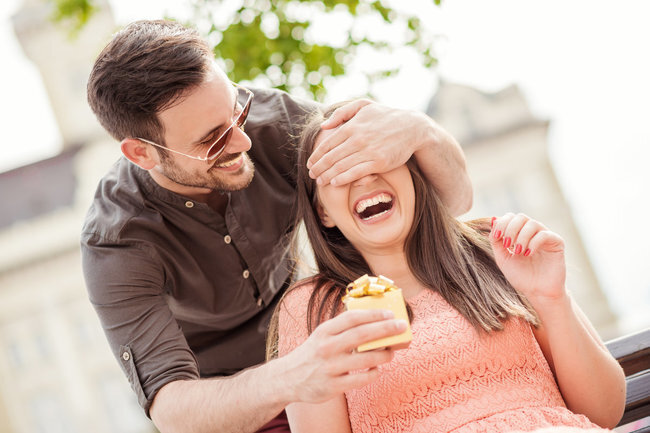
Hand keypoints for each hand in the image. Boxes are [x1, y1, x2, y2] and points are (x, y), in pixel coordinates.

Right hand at [279, 309, 405, 403]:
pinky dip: (373, 373)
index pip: (352, 317)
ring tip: (392, 352)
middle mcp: (326, 347)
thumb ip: (343, 328)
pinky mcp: (333, 386)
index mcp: (324, 331)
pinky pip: (361, 379)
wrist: (287, 378)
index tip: (390, 312)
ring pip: (365, 359)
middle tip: (402, 326)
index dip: (373, 314)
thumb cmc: (312, 353)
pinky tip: (377, 369)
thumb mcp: (322, 335)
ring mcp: (330, 367)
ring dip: (384, 354)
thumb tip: (374, 319)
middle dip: (386, 329)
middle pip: (362, 335)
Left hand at [307, 100, 423, 185]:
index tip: (310, 163)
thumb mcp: (363, 105)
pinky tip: (335, 182)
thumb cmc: (386, 116)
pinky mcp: (379, 163)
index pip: (327, 144)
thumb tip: (323, 125)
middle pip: (331, 157)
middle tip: (312, 175)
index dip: (316, 156)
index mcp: (351, 126)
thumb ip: (341, 113)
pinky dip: (343, 179)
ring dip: (327, 176)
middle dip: (318, 168)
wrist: (412, 127)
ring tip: (320, 181)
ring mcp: (368, 152)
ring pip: (341, 167)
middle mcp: (357, 139)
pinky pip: (356, 173)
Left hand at [490, 213, 566, 303]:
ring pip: (532, 223)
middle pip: (521, 217)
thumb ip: (496, 240)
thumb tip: (493, 220)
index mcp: (519, 234)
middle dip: (511, 228)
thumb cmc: (520, 276)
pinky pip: (545, 234)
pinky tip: (528, 254)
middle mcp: (533, 232)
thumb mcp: (503, 258)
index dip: (501, 223)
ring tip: (518, 252)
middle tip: (508, 244)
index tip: (496, 237)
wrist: (537, 292)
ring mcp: (545, 236)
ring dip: (521, 237)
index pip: (510, 217)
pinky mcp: (557, 243)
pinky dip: (533, 242)